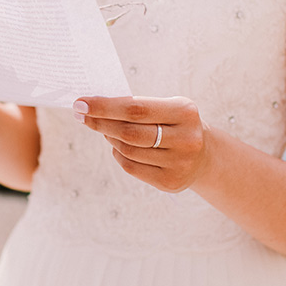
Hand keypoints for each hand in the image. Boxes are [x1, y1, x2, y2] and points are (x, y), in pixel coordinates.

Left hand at [73, 96, 211, 192]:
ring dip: (109, 137)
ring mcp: (179, 163)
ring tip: (104, 128)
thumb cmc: (175, 124)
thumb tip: (94, 106)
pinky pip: (131, 167)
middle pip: (129, 131)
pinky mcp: (170, 182)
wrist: (205, 155)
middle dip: (100, 122)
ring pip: (128, 150)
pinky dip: (118, 154)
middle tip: (82, 115)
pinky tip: (118, 146)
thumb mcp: (167, 108)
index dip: (104, 107)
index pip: (136, 108)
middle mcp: (186, 138)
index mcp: (185, 112)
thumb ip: (137, 107)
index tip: (81, 103)